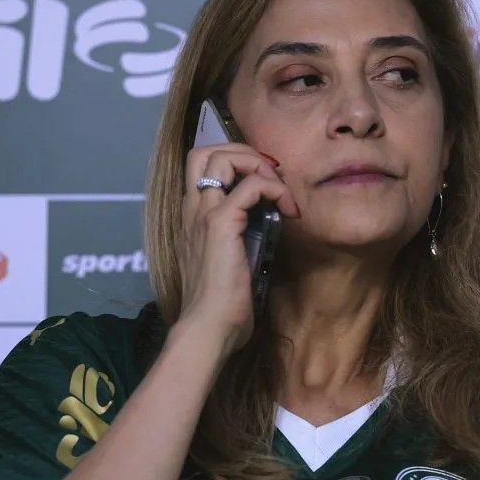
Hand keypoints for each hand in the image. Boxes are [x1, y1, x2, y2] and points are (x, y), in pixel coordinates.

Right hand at [177, 143, 298, 353]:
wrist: (207, 329)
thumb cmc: (220, 309)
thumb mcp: (227, 265)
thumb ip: (238, 244)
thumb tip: (266, 234)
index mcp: (191, 219)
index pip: (200, 167)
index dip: (233, 162)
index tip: (264, 184)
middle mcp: (192, 210)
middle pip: (205, 151)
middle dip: (243, 151)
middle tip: (271, 176)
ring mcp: (203, 214)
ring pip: (223, 157)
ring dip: (259, 164)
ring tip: (279, 190)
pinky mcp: (220, 224)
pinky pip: (252, 186)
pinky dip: (275, 188)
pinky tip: (288, 211)